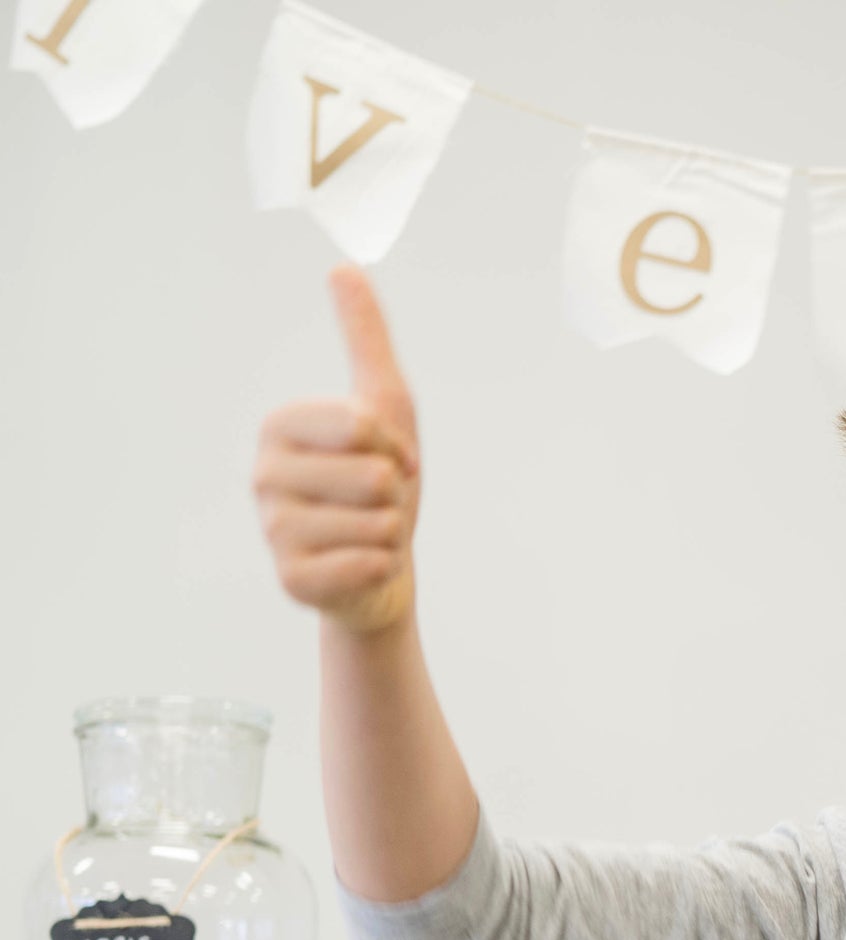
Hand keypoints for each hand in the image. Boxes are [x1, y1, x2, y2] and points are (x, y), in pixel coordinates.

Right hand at [253, 265, 420, 633]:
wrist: (381, 570)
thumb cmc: (381, 487)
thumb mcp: (386, 408)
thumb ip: (365, 341)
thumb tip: (344, 269)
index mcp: (280, 427)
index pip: (360, 424)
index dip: (396, 447)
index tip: (394, 461)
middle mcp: (264, 475)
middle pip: (371, 477)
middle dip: (396, 496)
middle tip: (378, 506)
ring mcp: (273, 530)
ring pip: (374, 525)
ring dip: (391, 534)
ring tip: (369, 535)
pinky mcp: (292, 579)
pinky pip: (364, 565)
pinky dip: (383, 568)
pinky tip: (366, 566)